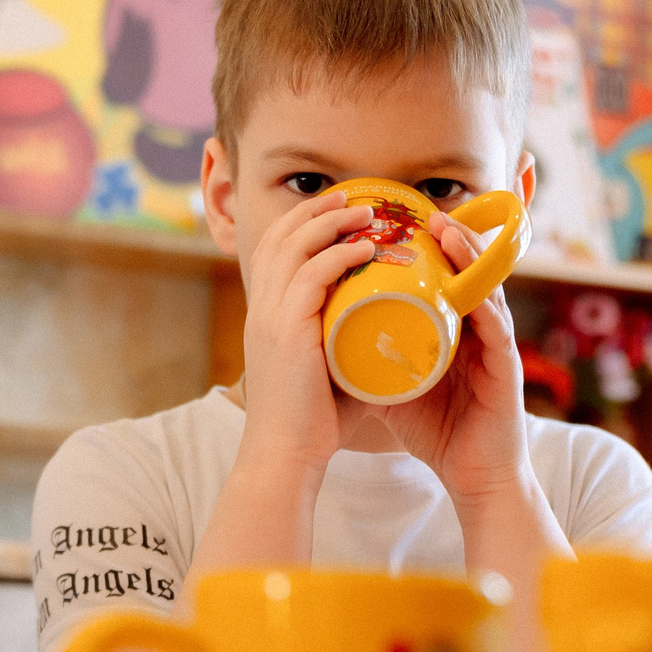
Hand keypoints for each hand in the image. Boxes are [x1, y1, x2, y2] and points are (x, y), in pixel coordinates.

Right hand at [235, 187, 377, 477]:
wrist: (286, 455)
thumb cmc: (313, 421)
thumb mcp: (329, 367)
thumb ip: (350, 341)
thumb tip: (390, 326)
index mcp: (265, 314)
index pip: (274, 249)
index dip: (303, 222)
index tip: (339, 209)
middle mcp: (261, 308)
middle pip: (280, 236)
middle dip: (317, 210)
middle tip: (354, 196)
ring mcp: (269, 317)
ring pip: (294, 247)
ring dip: (331, 222)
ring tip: (366, 212)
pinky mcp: (285, 330)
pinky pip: (310, 275)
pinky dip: (338, 254)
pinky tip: (365, 248)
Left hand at [375, 216, 533, 504]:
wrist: (474, 479)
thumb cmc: (437, 432)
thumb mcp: (392, 388)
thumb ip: (365, 362)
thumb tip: (322, 340)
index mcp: (454, 329)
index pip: (445, 277)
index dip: (427, 248)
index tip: (399, 222)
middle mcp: (479, 329)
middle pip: (468, 272)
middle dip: (448, 238)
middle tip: (422, 212)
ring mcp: (496, 346)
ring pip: (486, 288)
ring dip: (467, 256)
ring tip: (444, 229)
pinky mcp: (507, 368)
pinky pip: (497, 328)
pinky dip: (483, 304)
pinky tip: (469, 286)